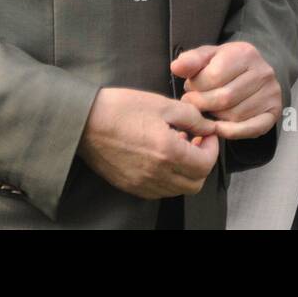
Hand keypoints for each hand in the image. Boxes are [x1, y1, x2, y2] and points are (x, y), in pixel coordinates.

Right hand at [77, 87, 219, 198]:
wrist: (85, 121)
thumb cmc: (123, 108)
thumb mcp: (163, 104)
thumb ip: (193, 118)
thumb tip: (209, 128)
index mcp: (167, 153)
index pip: (205, 165)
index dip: (212, 149)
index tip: (207, 134)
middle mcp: (156, 174)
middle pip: (195, 184)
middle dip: (203, 163)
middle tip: (196, 142)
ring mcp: (141, 184)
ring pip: (178, 190)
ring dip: (186, 172)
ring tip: (178, 148)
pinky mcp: (129, 186)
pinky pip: (159, 191)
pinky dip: (168, 178)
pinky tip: (161, 157)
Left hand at [172, 42, 281, 140]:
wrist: (252, 73)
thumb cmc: (225, 66)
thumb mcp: (207, 57)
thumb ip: (191, 60)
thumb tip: (176, 67)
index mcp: (245, 53)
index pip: (213, 76)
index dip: (195, 87)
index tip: (190, 88)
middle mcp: (263, 72)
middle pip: (224, 98)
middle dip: (202, 104)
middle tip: (193, 104)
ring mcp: (271, 93)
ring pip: (235, 116)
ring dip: (215, 117)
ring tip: (209, 110)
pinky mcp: (274, 112)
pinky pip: (250, 129)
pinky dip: (231, 132)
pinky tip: (219, 127)